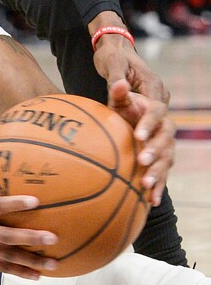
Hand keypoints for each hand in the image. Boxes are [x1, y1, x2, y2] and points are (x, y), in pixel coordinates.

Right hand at [0, 150, 58, 278]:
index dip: (16, 203)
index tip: (36, 201)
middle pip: (8, 236)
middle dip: (31, 238)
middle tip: (53, 238)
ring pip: (9, 256)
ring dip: (31, 261)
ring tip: (53, 264)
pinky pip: (2, 268)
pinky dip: (20, 272)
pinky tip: (37, 275)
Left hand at [93, 36, 173, 205]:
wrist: (125, 96)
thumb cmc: (119, 91)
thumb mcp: (116, 87)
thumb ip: (117, 88)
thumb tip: (119, 83)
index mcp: (156, 104)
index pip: (158, 113)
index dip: (150, 124)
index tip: (138, 136)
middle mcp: (164, 123)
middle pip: (166, 138)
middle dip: (156, 150)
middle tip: (143, 160)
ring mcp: (163, 140)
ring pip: (167, 157)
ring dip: (158, 171)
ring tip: (145, 184)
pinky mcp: (159, 155)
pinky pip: (161, 171)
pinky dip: (157, 185)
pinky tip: (151, 201)